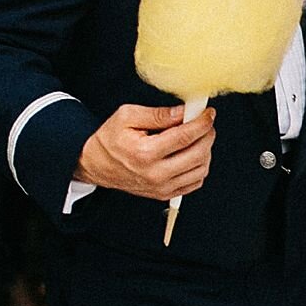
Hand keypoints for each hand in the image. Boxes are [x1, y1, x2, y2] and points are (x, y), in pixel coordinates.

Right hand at [75, 103, 215, 199]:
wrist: (97, 165)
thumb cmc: (110, 140)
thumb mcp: (127, 116)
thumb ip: (158, 114)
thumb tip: (184, 111)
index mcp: (145, 153)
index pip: (185, 136)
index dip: (202, 122)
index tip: (208, 113)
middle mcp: (156, 173)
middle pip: (199, 154)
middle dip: (208, 134)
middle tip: (204, 123)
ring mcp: (162, 187)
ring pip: (201, 169)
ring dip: (206, 150)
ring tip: (197, 137)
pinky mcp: (165, 194)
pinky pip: (195, 182)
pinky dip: (200, 167)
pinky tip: (191, 154)